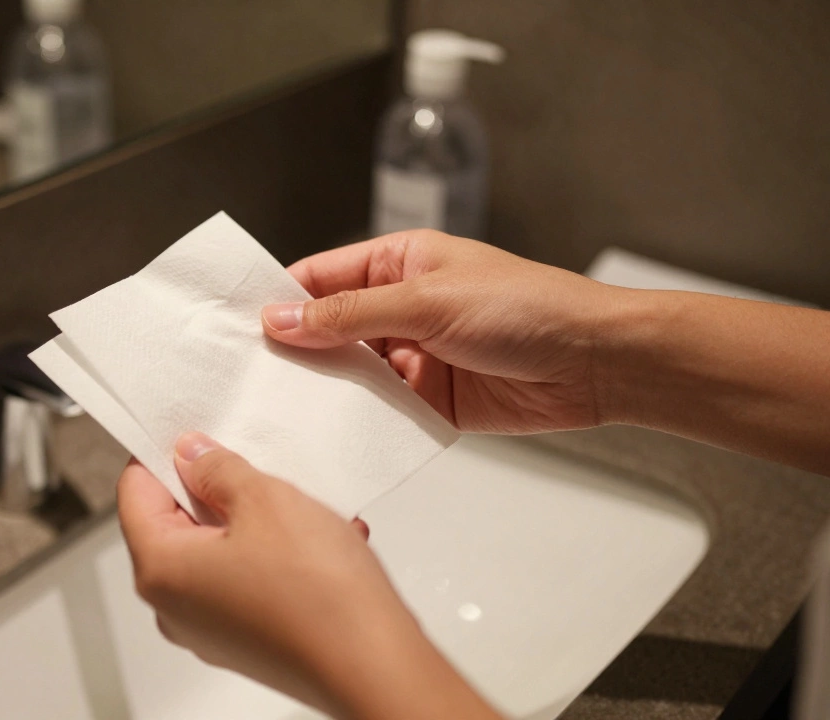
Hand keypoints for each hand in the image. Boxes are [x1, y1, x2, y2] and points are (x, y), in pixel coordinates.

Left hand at [118, 433, 499, 719]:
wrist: (375, 666)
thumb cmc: (319, 595)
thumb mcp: (265, 500)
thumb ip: (218, 469)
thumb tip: (193, 455)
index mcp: (160, 570)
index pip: (135, 491)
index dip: (162, 454)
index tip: (194, 433)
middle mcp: (175, 608)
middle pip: (175, 523)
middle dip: (216, 489)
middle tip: (255, 467)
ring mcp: (210, 630)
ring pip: (218, 551)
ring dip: (256, 521)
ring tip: (300, 508)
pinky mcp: (247, 642)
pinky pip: (248, 580)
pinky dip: (278, 556)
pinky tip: (320, 541)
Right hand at [260, 231, 622, 433]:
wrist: (595, 363)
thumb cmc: (526, 307)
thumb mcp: (426, 301)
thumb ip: (349, 315)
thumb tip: (279, 319)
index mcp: (398, 264)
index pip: (320, 278)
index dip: (279, 299)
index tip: (235, 326)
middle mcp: (400, 309)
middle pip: (328, 331)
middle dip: (292, 352)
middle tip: (242, 378)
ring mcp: (414, 357)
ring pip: (350, 376)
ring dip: (321, 392)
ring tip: (272, 412)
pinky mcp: (430, 402)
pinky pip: (381, 413)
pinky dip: (356, 423)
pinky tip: (325, 436)